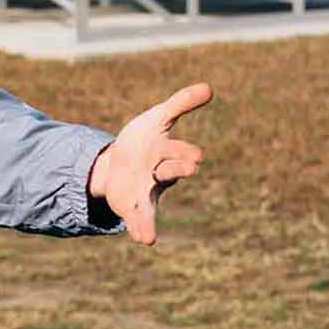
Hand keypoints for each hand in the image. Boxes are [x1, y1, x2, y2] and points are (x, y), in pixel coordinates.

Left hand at [87, 83, 211, 246]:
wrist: (118, 161)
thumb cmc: (144, 140)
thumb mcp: (158, 118)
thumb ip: (180, 104)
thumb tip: (209, 88)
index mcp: (168, 153)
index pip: (179, 153)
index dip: (184, 154)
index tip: (194, 157)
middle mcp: (160, 175)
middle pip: (171, 172)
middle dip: (178, 170)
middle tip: (190, 168)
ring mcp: (144, 191)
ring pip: (149, 205)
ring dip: (148, 219)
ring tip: (146, 237)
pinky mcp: (129, 204)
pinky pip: (137, 219)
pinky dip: (141, 230)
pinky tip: (145, 241)